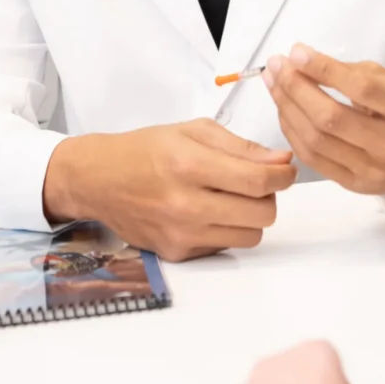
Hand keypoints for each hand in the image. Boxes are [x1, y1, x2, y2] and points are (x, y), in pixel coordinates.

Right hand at [42, 119, 295, 261]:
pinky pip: (225, 246)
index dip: (284, 176)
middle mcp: (186, 204)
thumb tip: (281, 161)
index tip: (286, 170)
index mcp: (191, 165)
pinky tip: (211, 211)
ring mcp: (180, 234)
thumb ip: (243, 147)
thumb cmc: (147, 150)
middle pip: (262, 214)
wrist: (98, 180)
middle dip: (270, 196)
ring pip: (251, 236)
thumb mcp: (195, 130)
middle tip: (258, 183)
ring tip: (235, 197)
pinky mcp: (176, 253)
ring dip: (253, 216)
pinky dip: (228, 230)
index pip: (259, 181)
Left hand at [262, 45, 384, 194]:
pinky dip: (292, 131)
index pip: (361, 89)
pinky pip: (312, 158)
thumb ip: (352, 72)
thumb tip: (302, 62)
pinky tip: (284, 110)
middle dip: (296, 88)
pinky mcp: (355, 185)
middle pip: (331, 118)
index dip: (324, 69)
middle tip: (277, 66)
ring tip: (274, 83)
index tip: (297, 52)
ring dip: (287, 108)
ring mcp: (373, 170)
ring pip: (316, 140)